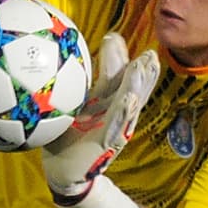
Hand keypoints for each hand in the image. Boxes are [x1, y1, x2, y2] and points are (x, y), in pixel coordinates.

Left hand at [41, 33, 160, 200]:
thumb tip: (59, 55)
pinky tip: (129, 99)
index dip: (119, 56)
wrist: (63, 172)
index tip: (114, 36)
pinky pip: (116, 124)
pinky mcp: (108, 144)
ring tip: (142, 67)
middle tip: (148, 52)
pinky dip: (124, 111)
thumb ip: (74, 85)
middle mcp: (115, 114)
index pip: (118, 76)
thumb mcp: (72, 107)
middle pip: (134, 89)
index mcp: (107, 102)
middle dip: (144, 72)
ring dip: (137, 85)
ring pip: (129, 104)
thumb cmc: (65, 137)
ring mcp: (114, 129)